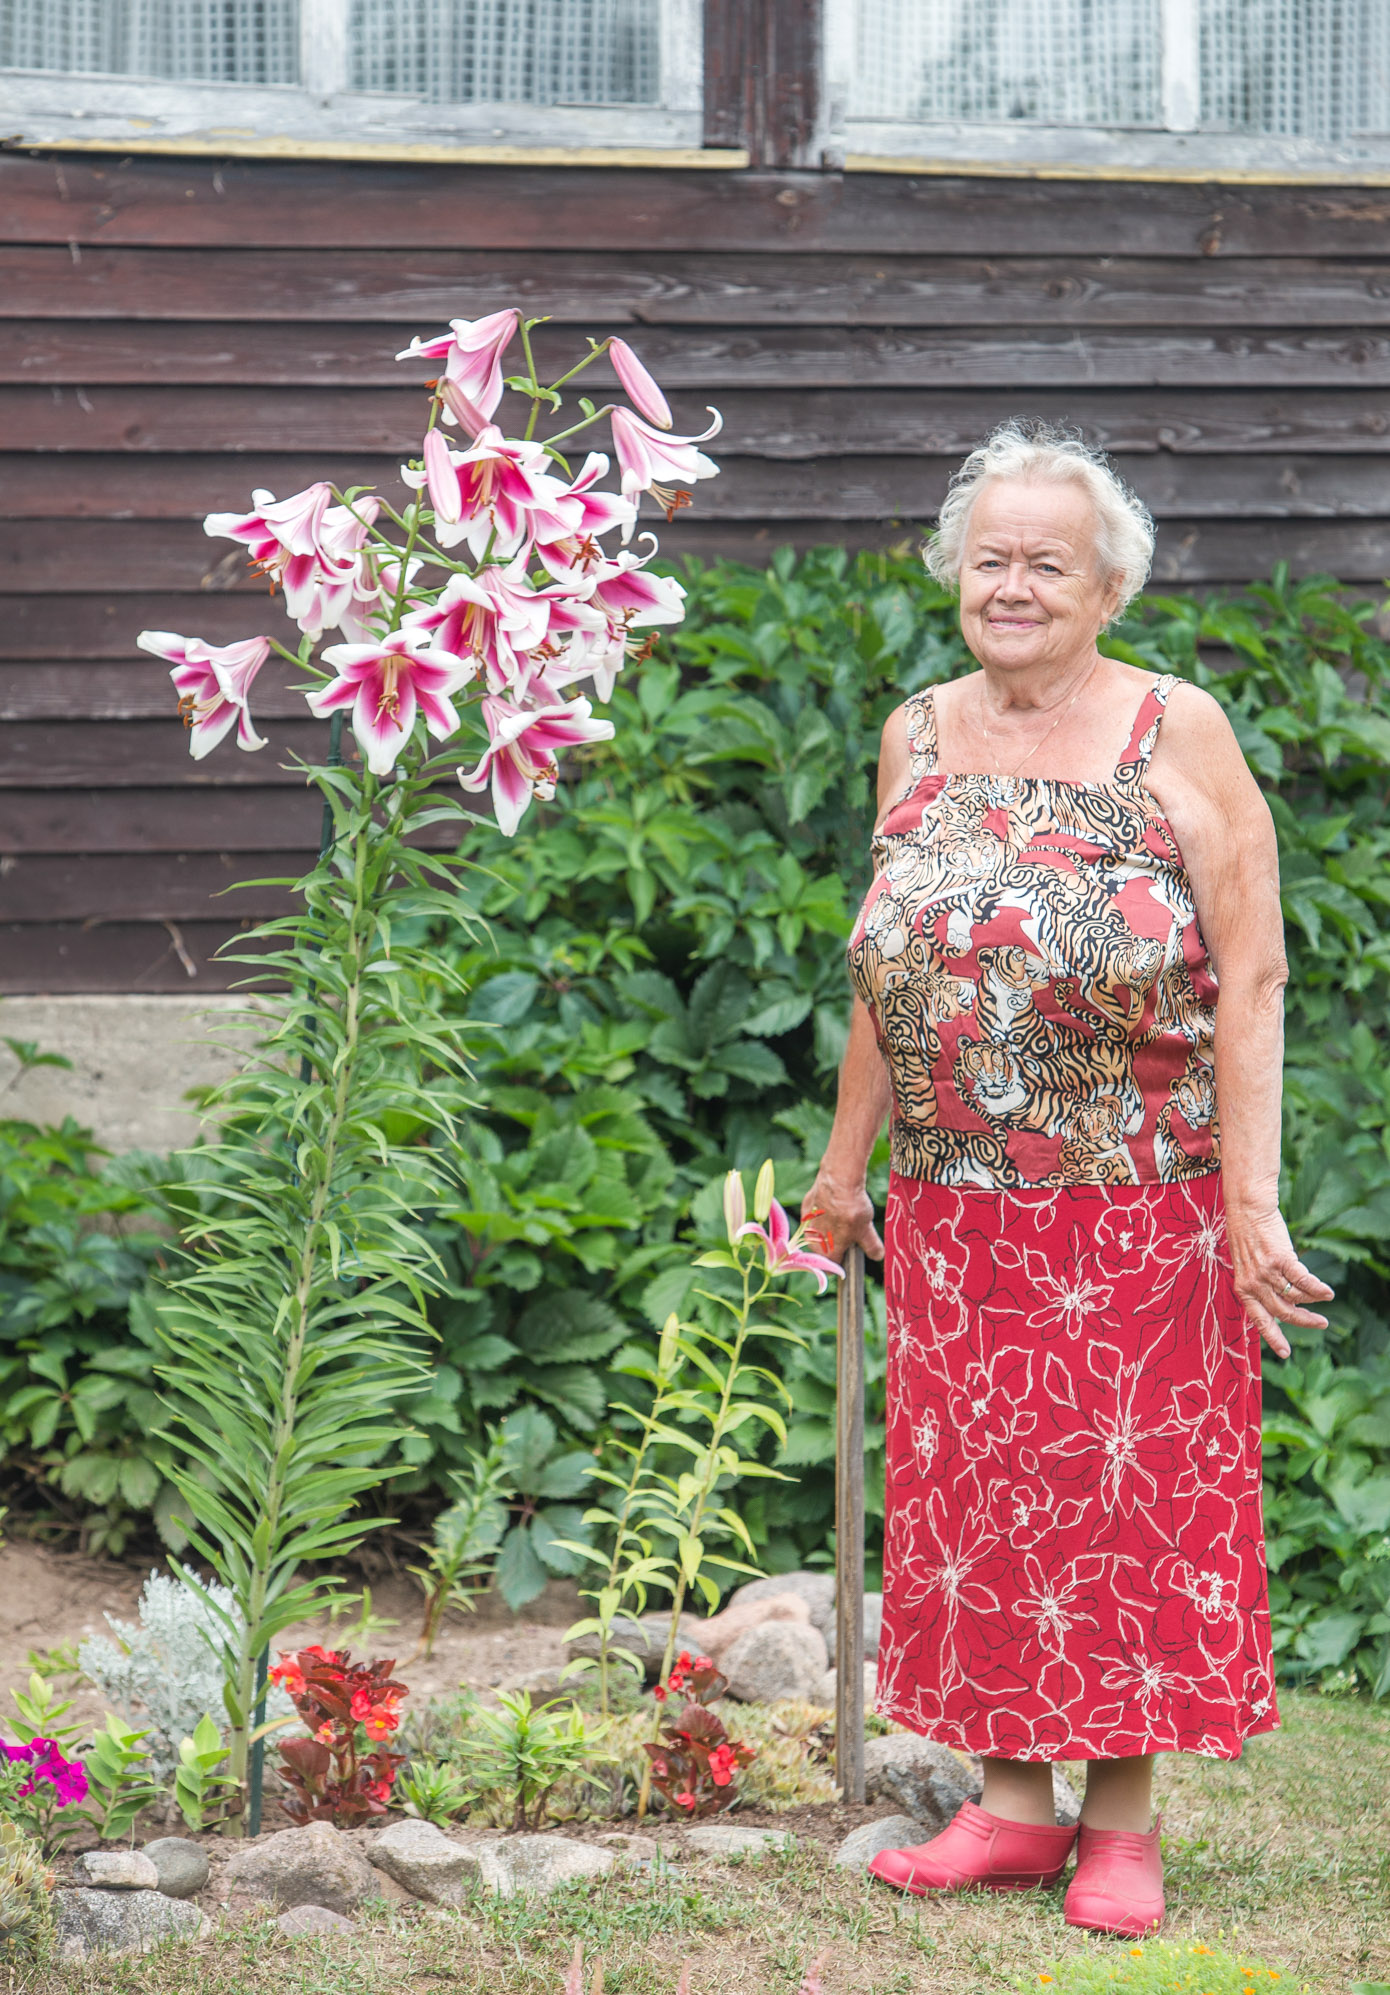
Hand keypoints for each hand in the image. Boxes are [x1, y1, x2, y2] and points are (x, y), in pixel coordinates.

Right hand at [801, 1168, 883, 1262]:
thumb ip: (871, 1246)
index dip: (843, 1260)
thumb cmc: (852, 1208)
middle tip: (849, 1231)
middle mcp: (813, 1240)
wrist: (839, 1181)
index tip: (850, 1252)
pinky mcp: (806, 1207)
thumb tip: (877, 1255)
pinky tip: (833, 1205)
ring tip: (842, 1217)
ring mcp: (807, 1223)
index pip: (833, 1264)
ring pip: (818, 1232)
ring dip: (827, 1228)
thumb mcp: (866, 1230)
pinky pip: (814, 1216)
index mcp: (827, 1251)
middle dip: (835, 1243)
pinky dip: (822, 1214)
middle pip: (824, 1249)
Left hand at [1225, 1202, 1331, 1359]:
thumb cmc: (1248, 1235)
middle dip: (1303, 1321)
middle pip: (1283, 1312)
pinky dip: (1318, 1288)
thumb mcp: (1246, 1264)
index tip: (1285, 1353)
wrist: (1248, 1207)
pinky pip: (1304, 1280)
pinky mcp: (1280, 1258)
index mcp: (1242, 1288)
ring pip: (1295, 1296)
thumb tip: (1287, 1303)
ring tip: (1325, 1301)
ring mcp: (1266, 1272)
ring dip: (1313, 1302)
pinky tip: (1328, 1292)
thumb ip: (1260, 1284)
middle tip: (1321, 1324)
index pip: (1259, 1319)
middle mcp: (1253, 1283)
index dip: (1273, 1337)